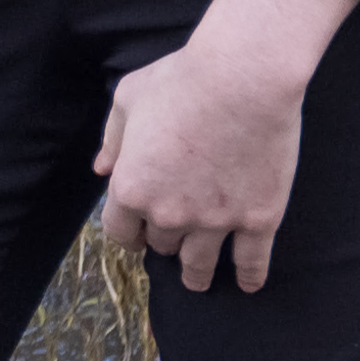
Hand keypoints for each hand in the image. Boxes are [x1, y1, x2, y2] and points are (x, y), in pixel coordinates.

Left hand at [98, 0, 359, 293]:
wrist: (243, 77)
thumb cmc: (182, 79)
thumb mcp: (129, 98)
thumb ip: (112, 138)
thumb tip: (101, 169)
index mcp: (132, 188)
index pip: (121, 232)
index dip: (130, 233)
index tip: (140, 235)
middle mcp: (169, 214)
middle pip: (162, 246)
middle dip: (167, 240)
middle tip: (178, 236)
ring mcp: (215, 221)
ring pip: (200, 265)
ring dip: (197, 274)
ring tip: (200, 279)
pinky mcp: (258, 218)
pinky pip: (253, 261)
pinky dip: (250, 276)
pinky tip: (249, 283)